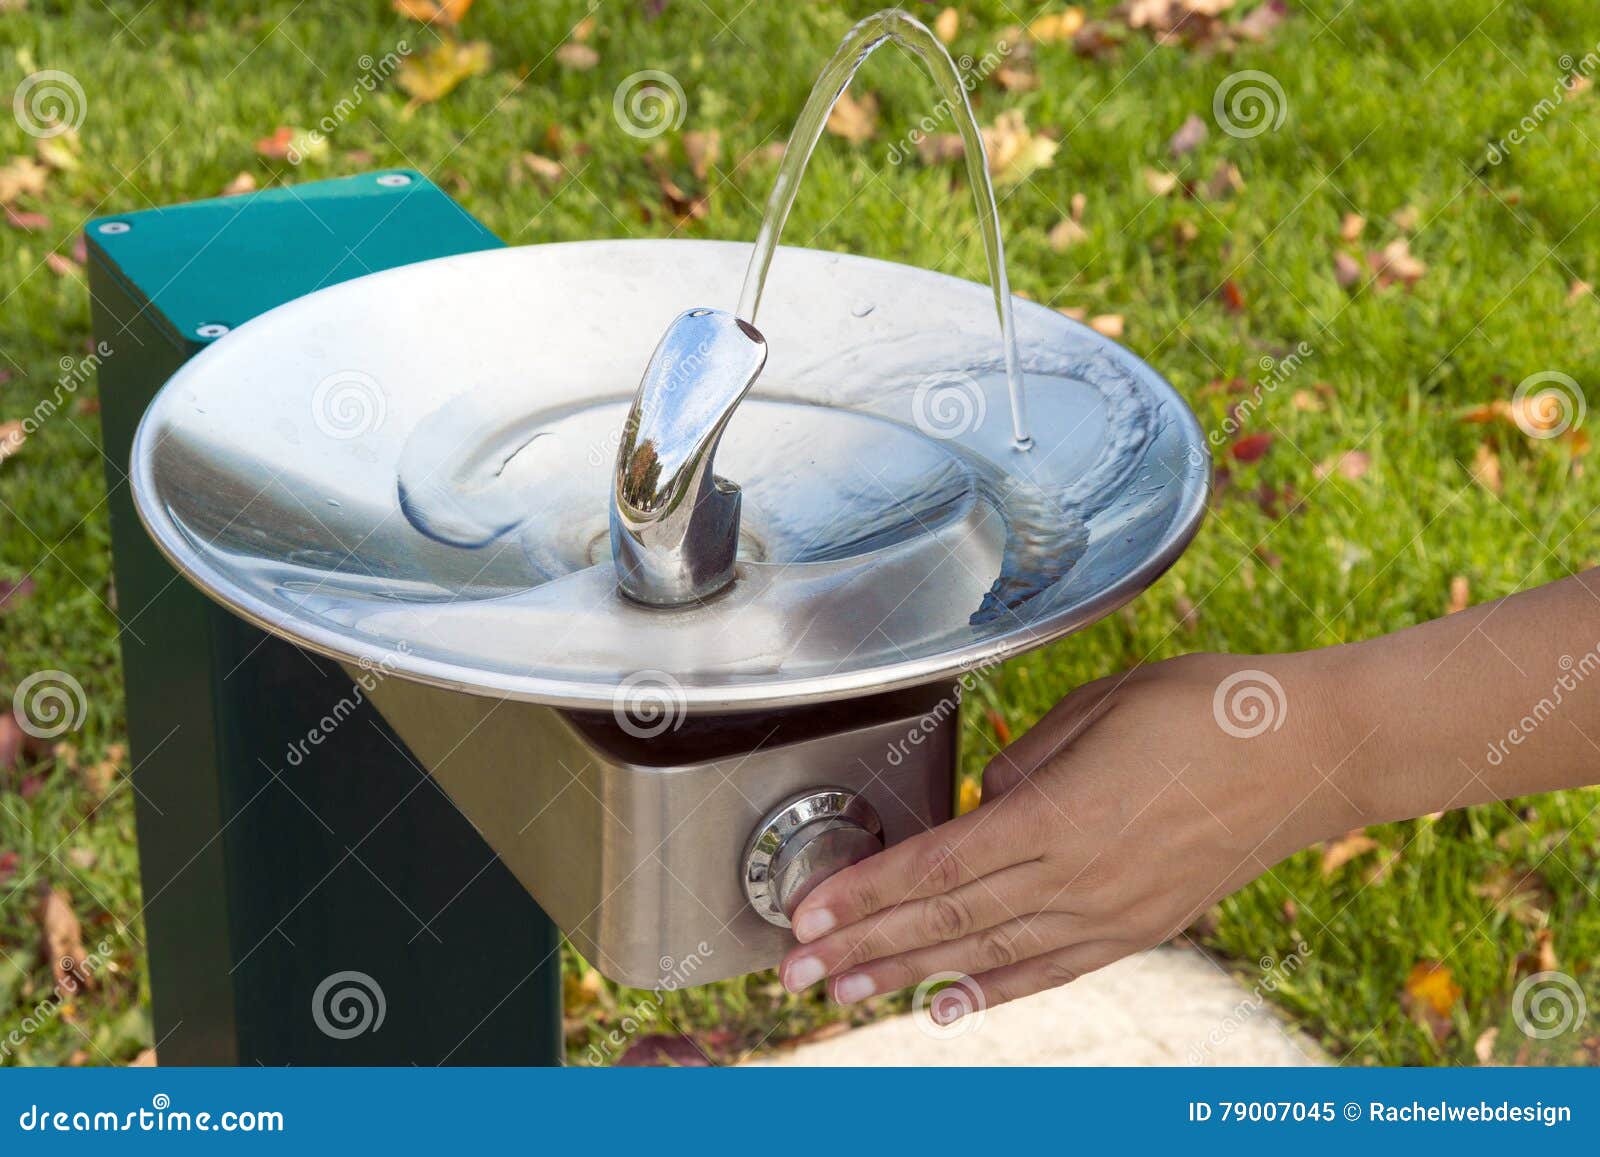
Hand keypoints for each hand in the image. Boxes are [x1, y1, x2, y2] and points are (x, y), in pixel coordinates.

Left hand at [779, 650, 1356, 1017]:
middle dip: (862, 947)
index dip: (865, 895)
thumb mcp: (1101, 704)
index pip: (936, 868)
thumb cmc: (1210, 708)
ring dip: (908, 975)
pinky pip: (1052, 968)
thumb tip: (986, 802)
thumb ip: (1028, 761)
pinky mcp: (1141, 927)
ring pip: (988, 954)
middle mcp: (1080, 879)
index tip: (809, 914)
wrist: (1314, 752)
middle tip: (796, 971)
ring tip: (846, 994)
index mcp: (1061, 817)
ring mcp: (1113, 913)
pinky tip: (950, 1005)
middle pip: (946, 922)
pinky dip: (995, 990)